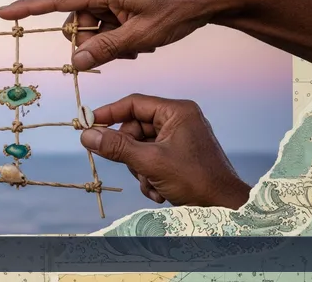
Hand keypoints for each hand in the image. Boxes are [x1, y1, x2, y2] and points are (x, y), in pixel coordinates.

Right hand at [0, 0, 262, 69]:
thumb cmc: (178, 9)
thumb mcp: (141, 36)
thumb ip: (105, 49)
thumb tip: (75, 62)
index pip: (56, 0)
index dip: (27, 8)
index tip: (3, 13)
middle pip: (77, 22)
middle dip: (92, 42)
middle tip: (122, 52)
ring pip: (93, 25)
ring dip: (108, 40)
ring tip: (138, 46)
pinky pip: (106, 20)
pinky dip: (117, 34)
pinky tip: (140, 39)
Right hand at [81, 94, 250, 209]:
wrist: (224, 207)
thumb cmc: (195, 180)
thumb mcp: (150, 162)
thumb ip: (117, 147)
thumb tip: (87, 135)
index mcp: (177, 112)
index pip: (134, 103)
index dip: (109, 113)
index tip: (88, 124)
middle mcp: (179, 120)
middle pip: (135, 128)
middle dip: (129, 153)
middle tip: (129, 167)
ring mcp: (179, 138)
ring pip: (140, 147)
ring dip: (139, 169)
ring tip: (151, 183)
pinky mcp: (178, 156)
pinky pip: (150, 159)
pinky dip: (149, 176)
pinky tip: (158, 190)